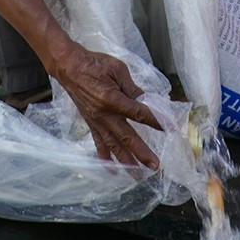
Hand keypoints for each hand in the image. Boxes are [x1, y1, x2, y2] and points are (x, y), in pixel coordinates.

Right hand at [51, 42, 161, 167]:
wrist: (69, 67)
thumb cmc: (94, 64)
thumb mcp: (118, 69)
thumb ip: (133, 89)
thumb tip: (148, 102)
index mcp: (112, 98)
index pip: (138, 113)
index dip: (156, 121)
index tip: (170, 128)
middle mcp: (104, 115)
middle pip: (127, 137)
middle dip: (142, 153)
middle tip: (155, 166)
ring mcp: (96, 122)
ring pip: (113, 146)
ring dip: (126, 162)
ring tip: (138, 175)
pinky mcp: (91, 124)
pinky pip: (99, 144)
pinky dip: (105, 158)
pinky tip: (112, 170)